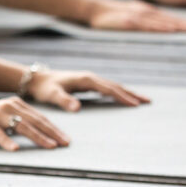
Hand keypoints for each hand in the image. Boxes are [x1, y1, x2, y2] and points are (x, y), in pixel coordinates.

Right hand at [0, 97, 69, 150]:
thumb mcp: (6, 117)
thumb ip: (21, 121)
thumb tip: (43, 134)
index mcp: (17, 104)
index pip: (40, 117)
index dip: (54, 129)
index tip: (66, 139)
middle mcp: (9, 106)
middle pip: (35, 121)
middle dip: (51, 133)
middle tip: (64, 144)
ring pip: (21, 126)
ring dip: (37, 137)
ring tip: (49, 146)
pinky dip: (7, 141)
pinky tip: (15, 149)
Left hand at [28, 69, 150, 111]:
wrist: (37, 79)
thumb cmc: (45, 88)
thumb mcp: (52, 95)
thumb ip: (64, 101)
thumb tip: (77, 108)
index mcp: (85, 80)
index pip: (108, 89)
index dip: (122, 96)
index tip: (135, 104)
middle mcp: (90, 77)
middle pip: (116, 85)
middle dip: (132, 93)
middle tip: (148, 102)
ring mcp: (90, 80)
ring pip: (113, 86)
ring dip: (128, 92)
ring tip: (143, 100)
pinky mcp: (88, 83)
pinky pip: (108, 88)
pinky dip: (119, 92)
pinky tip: (125, 98)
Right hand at [87, 0, 185, 31]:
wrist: (95, 9)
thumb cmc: (112, 15)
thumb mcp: (131, 14)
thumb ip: (144, 20)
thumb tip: (156, 27)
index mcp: (148, 12)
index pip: (170, 18)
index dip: (185, 22)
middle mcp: (146, 13)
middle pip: (171, 20)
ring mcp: (138, 17)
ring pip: (163, 22)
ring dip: (179, 26)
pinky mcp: (129, 23)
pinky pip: (148, 27)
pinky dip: (160, 28)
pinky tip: (170, 30)